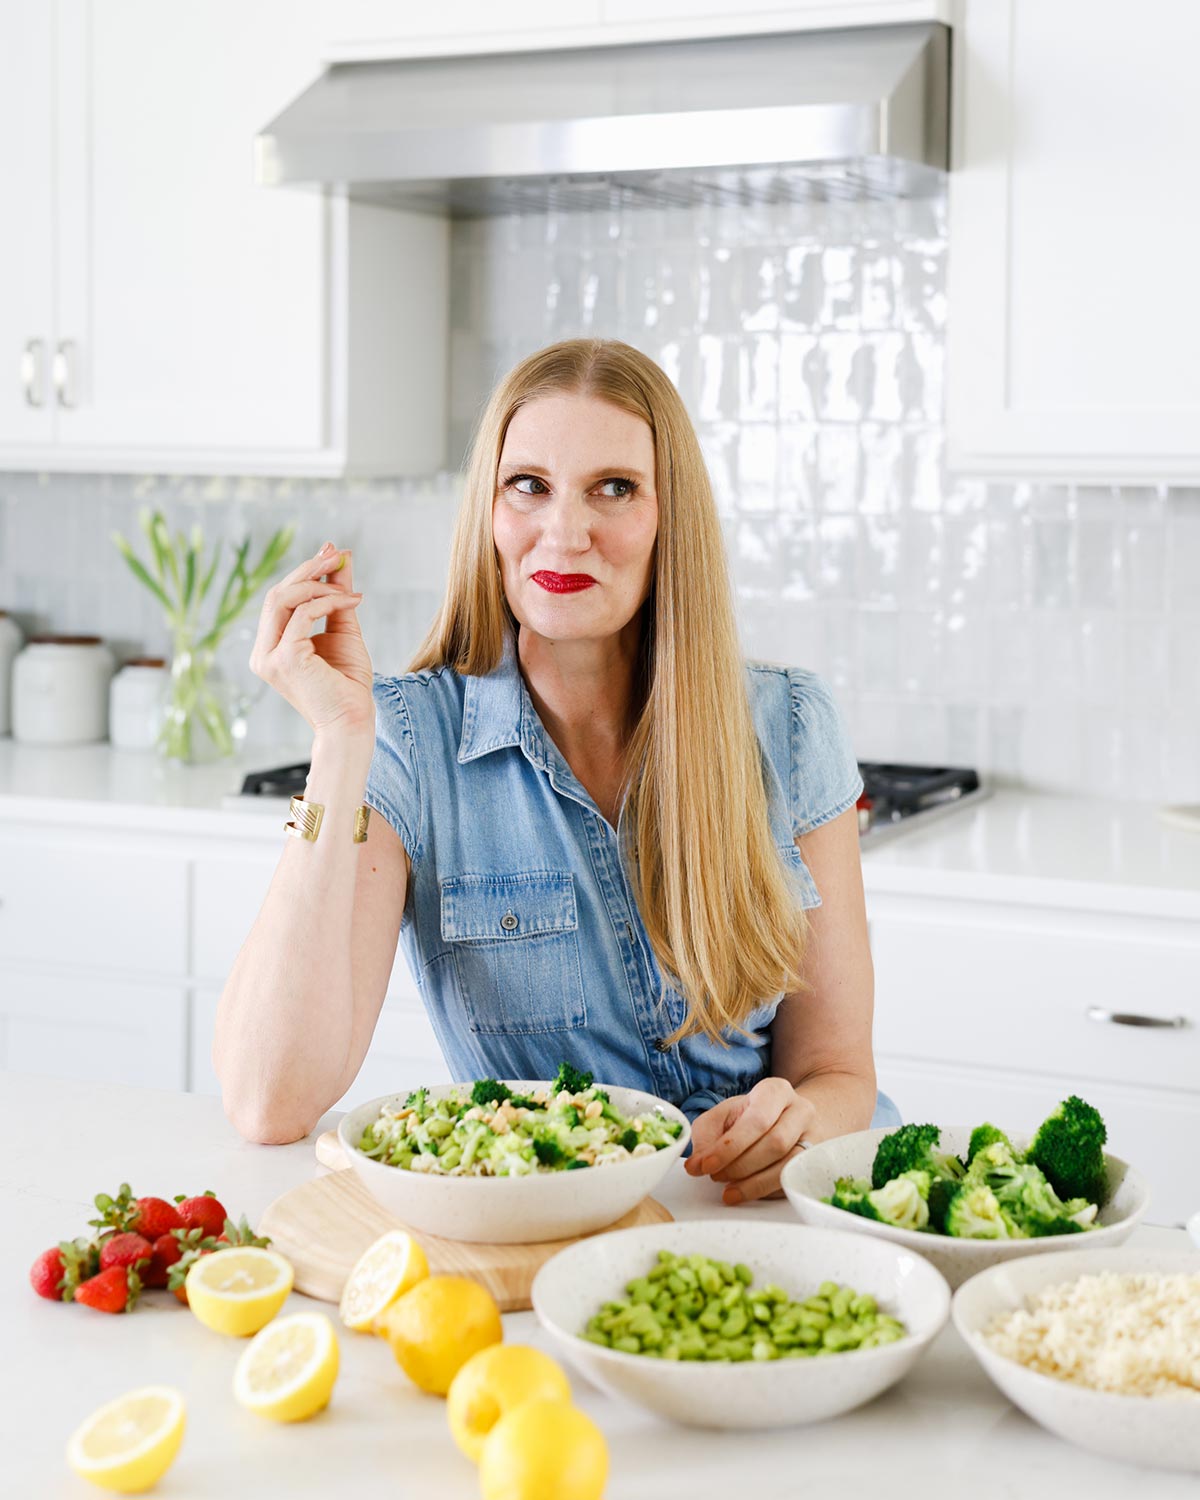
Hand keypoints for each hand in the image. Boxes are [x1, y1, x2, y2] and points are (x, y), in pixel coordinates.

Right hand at [248, 541, 372, 737]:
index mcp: (270, 648)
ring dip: (317, 582)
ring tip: (346, 581)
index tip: (330, 553)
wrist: (353, 722)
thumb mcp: (343, 631)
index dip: (303, 572)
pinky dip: (328, 602)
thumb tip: (341, 559)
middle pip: (276, 594)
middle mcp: (262, 653)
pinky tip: (352, 601)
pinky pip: (302, 615)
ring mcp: (269, 657)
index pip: (279, 600)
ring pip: (283, 599)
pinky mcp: (284, 659)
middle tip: (336, 553)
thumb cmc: (348, 684)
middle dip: (308, 569)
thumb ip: (337, 597)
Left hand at [684, 1077, 814, 1204]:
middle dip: (740, 1165)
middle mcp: (801, 1111)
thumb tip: (696, 1165)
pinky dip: (764, 1190)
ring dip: (752, 1182)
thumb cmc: (750, 1117)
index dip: (730, 1147)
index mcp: (776, 1091)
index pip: (756, 1120)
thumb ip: (706, 1136)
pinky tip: (744, 1192)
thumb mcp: (724, 1115)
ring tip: (727, 1188)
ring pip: (787, 1165)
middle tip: (715, 1176)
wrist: (789, 1119)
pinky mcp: (814, 1163)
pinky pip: (791, 1181)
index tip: (706, 1165)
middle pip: (774, 1143)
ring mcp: (813, 1138)